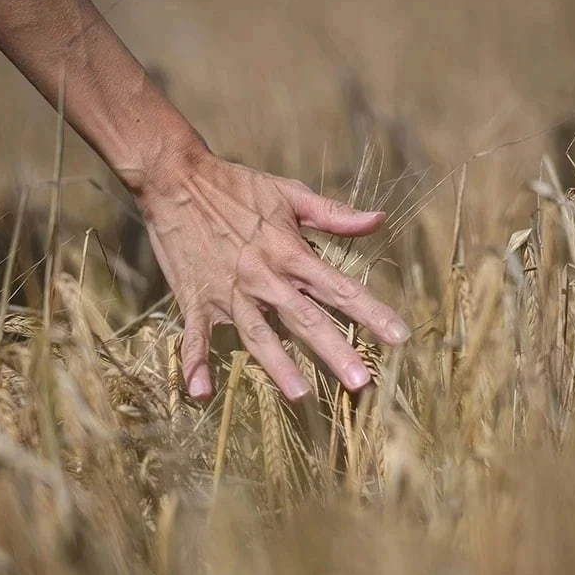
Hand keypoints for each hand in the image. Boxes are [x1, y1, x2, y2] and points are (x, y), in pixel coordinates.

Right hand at [136, 147, 410, 401]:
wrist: (175, 178)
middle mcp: (263, 277)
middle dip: (335, 351)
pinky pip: (194, 335)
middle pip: (305, 319)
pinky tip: (200, 393)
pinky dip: (194, 362)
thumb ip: (333, 214)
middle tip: (361, 383)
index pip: (339, 288)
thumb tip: (379, 220)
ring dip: (277, 366)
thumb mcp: (289, 192)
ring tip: (299, 396)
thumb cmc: (236, 185)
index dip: (371, 312)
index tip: (399, 337)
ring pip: (257, 334)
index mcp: (290, 252)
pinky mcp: (196, 299)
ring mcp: (228, 292)